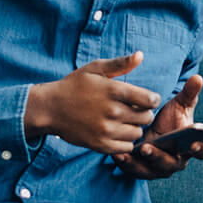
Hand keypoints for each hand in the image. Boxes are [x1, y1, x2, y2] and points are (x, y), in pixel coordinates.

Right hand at [26, 52, 159, 153]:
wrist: (49, 108)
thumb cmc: (74, 86)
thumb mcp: (95, 68)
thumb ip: (120, 64)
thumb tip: (140, 55)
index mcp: (113, 91)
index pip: (150, 100)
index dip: (153, 99)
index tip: (147, 99)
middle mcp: (112, 112)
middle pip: (146, 118)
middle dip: (144, 113)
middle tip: (134, 110)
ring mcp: (106, 130)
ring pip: (138, 133)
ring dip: (134, 127)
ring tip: (124, 121)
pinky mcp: (99, 145)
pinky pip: (126, 147)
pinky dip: (125, 141)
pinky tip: (118, 132)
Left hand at [111, 74, 202, 178]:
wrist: (152, 126)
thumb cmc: (171, 116)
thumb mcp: (180, 103)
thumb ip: (189, 92)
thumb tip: (198, 78)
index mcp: (192, 146)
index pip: (202, 151)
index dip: (200, 148)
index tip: (194, 143)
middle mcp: (178, 160)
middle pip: (172, 164)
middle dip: (159, 157)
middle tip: (147, 147)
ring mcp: (160, 168)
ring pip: (152, 170)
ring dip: (140, 163)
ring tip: (128, 152)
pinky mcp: (143, 170)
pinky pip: (135, 170)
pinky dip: (126, 164)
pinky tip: (117, 154)